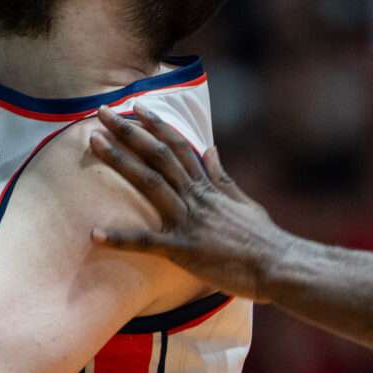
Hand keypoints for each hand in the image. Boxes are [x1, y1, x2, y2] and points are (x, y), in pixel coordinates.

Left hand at [86, 110, 286, 301]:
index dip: (156, 124)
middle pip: (157, 155)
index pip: (178, 145)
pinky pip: (147, 243)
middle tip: (102, 112)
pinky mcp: (183, 250)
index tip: (136, 107)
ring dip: (120, 161)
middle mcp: (196, 196)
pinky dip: (120, 239)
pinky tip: (94, 234)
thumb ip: (222, 176)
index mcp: (208, 186)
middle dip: (129, 132)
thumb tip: (210, 148)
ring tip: (93, 143)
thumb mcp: (242, 201)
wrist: (278, 266)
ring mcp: (189, 221)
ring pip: (149, 183)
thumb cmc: (262, 239)